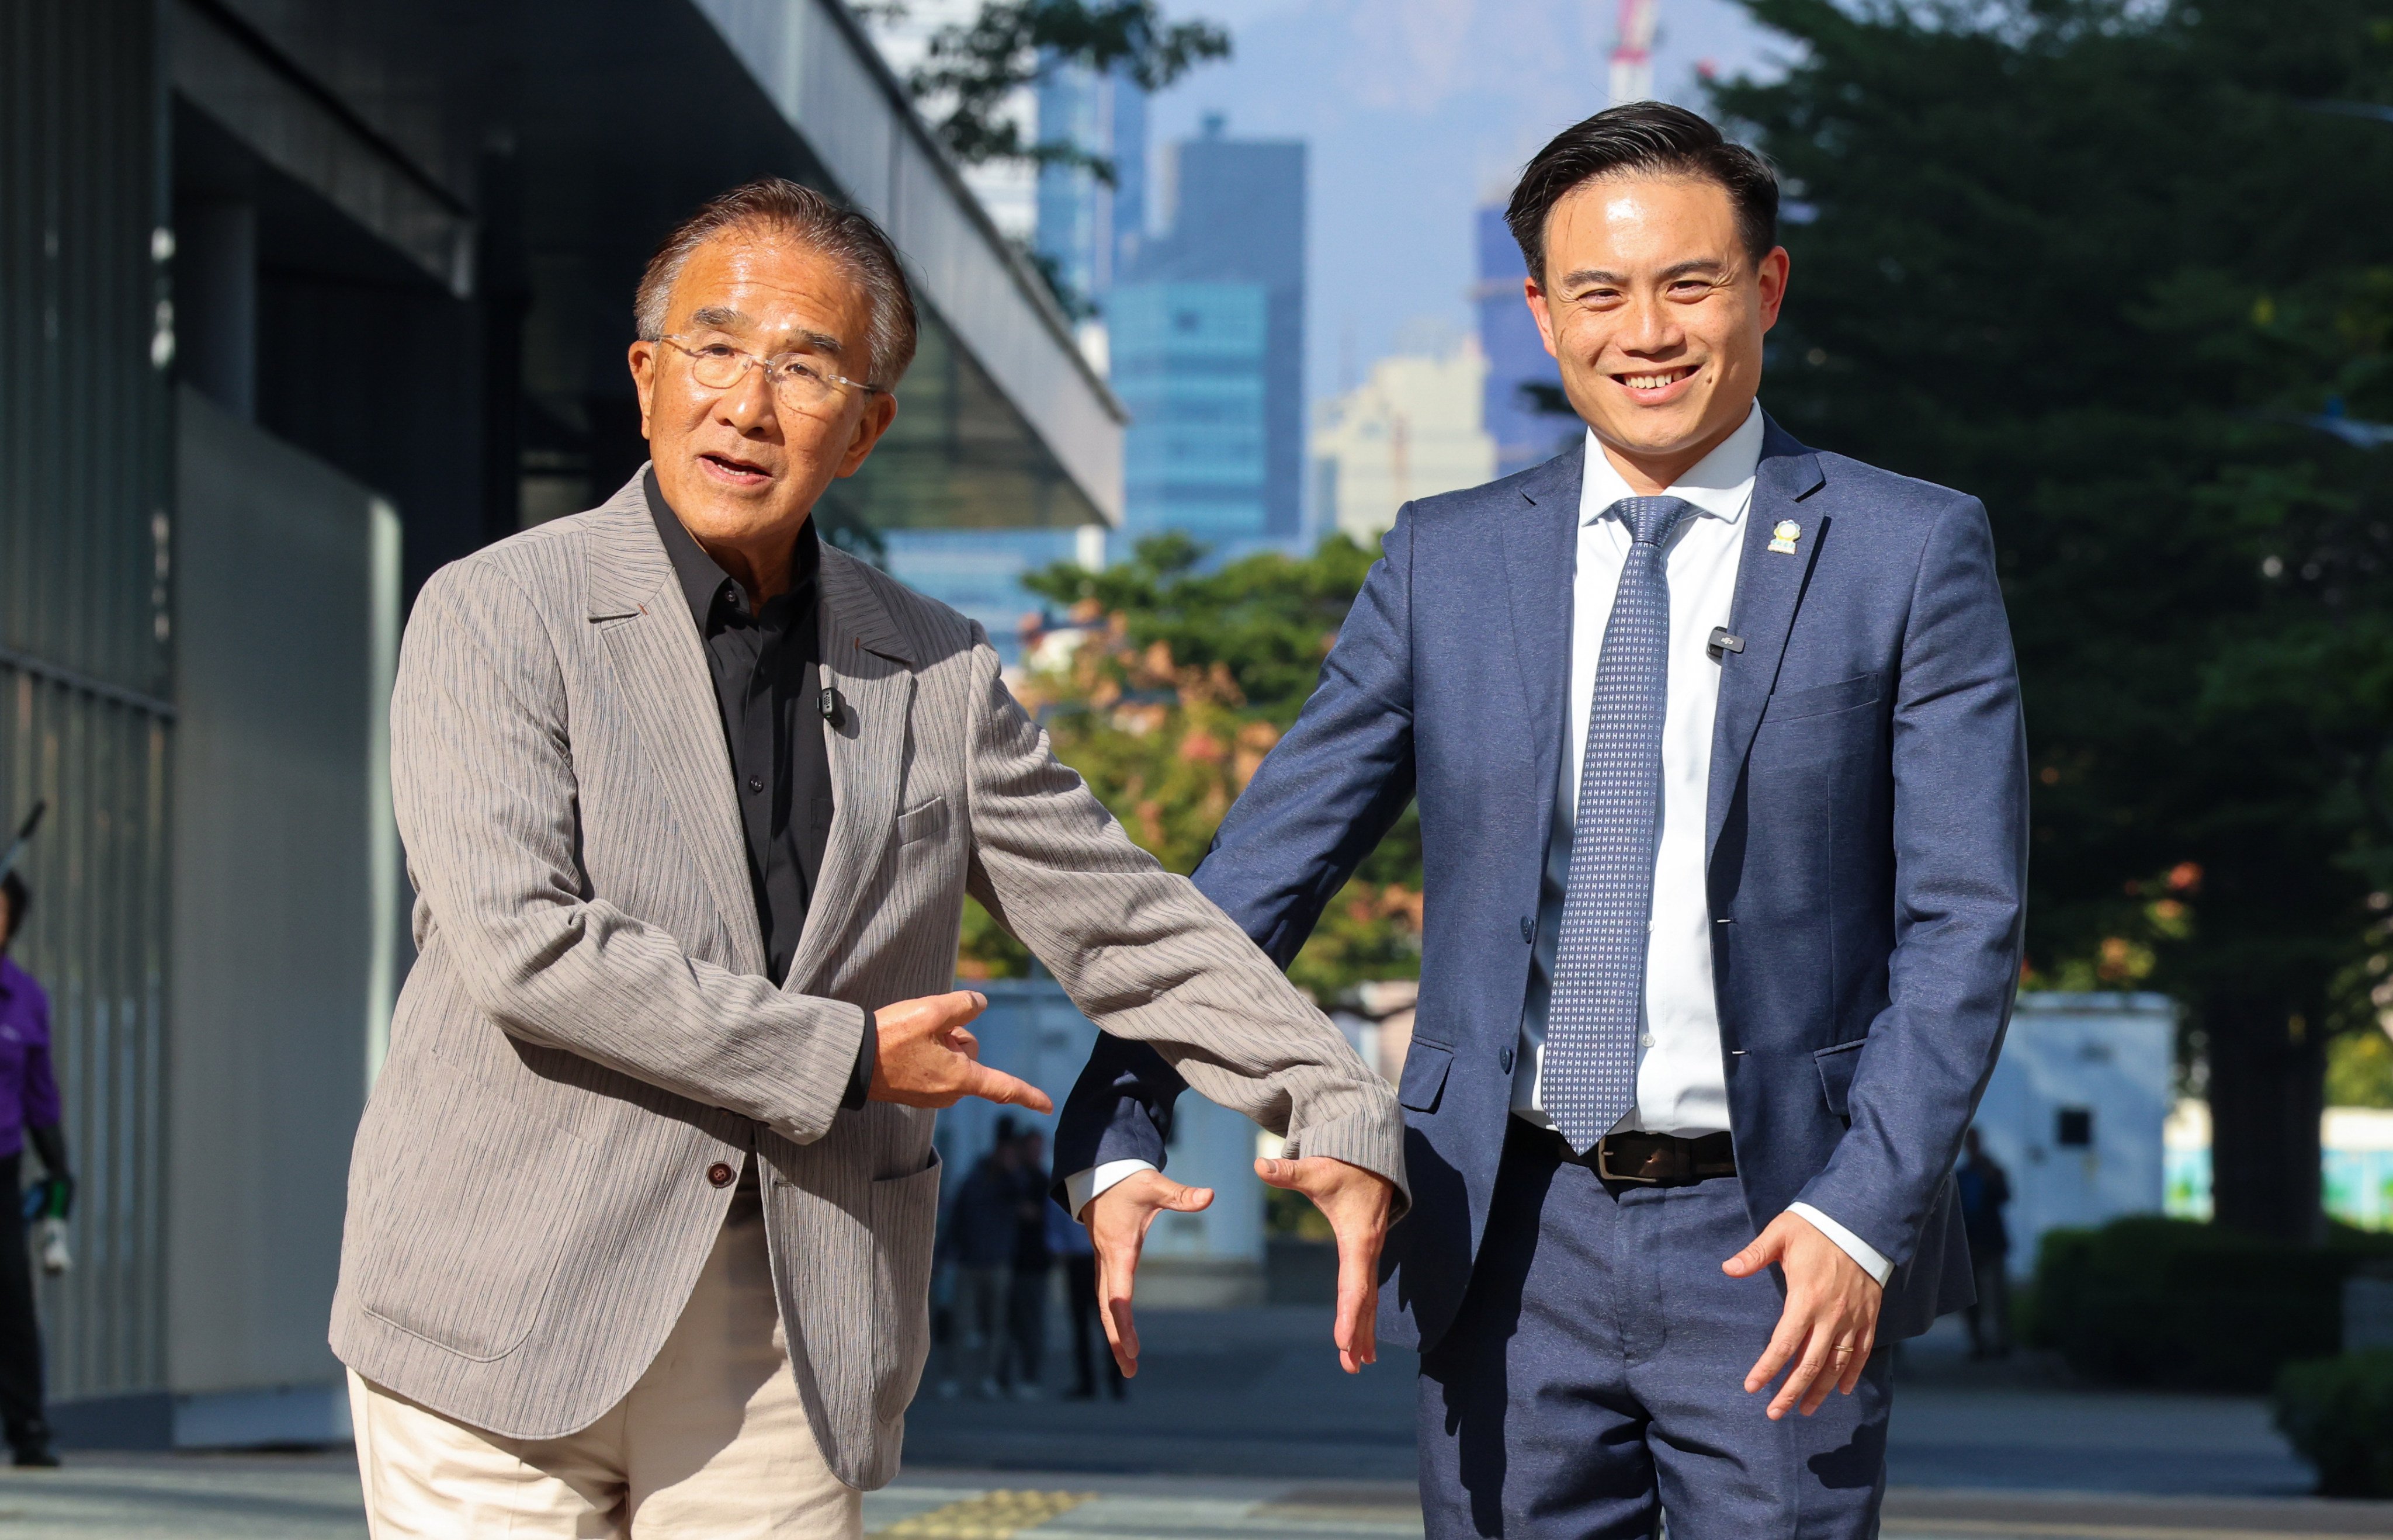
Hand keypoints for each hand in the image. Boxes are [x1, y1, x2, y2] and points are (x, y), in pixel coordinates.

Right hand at [867, 991, 1052, 1111]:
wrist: (850, 1061)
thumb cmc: (891, 1037)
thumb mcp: (931, 1010)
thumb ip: (964, 1005)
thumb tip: (980, 1004)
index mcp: (960, 1078)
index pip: (1003, 1087)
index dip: (1028, 1095)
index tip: (1048, 1106)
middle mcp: (949, 1093)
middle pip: (970, 1054)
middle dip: (955, 1035)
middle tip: (925, 1028)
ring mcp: (931, 1095)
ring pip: (951, 1057)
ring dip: (939, 1041)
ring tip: (909, 1037)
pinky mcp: (916, 1092)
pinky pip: (934, 1065)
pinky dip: (926, 1051)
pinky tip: (903, 1045)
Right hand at [1084, 1169, 1215, 1376]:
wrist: (1098, 1174)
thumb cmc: (1128, 1182)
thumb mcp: (1154, 1186)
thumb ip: (1181, 1195)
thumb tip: (1209, 1196)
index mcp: (1118, 1250)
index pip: (1118, 1294)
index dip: (1124, 1322)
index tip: (1132, 1347)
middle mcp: (1107, 1262)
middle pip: (1107, 1309)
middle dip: (1117, 1340)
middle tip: (1131, 1371)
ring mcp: (1103, 1264)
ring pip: (1104, 1306)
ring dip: (1114, 1334)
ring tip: (1128, 1365)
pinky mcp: (1106, 1263)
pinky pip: (1107, 1297)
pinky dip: (1113, 1319)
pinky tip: (1122, 1336)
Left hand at [1255, 1156, 1395, 1373]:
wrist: (1372, 1157)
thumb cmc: (1343, 1167)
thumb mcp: (1316, 1170)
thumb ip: (1288, 1173)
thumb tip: (1259, 1165)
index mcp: (1359, 1240)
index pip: (1355, 1285)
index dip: (1349, 1315)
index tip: (1344, 1342)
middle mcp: (1369, 1252)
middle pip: (1365, 1301)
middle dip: (1359, 1334)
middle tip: (1352, 1367)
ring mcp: (1370, 1255)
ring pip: (1369, 1300)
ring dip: (1364, 1331)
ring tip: (1359, 1364)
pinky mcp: (1366, 1254)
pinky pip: (1367, 1290)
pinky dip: (1365, 1315)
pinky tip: (1362, 1338)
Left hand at [1722, 1210, 1883, 1418]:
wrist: (1862, 1222)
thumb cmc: (1815, 1228)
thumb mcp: (1780, 1234)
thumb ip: (1754, 1254)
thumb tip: (1726, 1268)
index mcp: (1805, 1299)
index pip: (1783, 1344)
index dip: (1767, 1369)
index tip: (1752, 1387)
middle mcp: (1831, 1316)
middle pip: (1810, 1364)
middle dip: (1791, 1392)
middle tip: (1774, 1413)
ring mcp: (1853, 1319)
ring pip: (1836, 1365)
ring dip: (1820, 1391)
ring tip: (1804, 1410)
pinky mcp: (1869, 1317)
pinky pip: (1861, 1352)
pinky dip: (1851, 1374)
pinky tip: (1841, 1390)